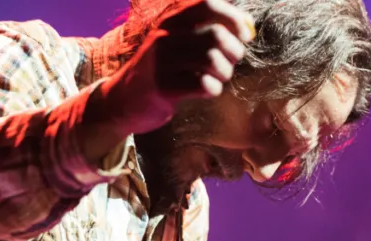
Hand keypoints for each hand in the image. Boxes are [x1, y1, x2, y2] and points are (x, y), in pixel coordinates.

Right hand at [105, 0, 255, 135]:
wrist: (124, 101)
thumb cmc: (163, 70)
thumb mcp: (178, 41)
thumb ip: (207, 27)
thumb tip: (247, 22)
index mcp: (171, 20)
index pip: (208, 4)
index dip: (234, 18)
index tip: (245, 36)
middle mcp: (165, 36)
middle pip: (216, 34)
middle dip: (234, 52)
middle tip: (230, 63)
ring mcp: (161, 61)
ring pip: (212, 59)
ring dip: (225, 72)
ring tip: (218, 78)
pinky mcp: (162, 87)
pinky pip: (203, 84)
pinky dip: (213, 89)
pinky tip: (207, 91)